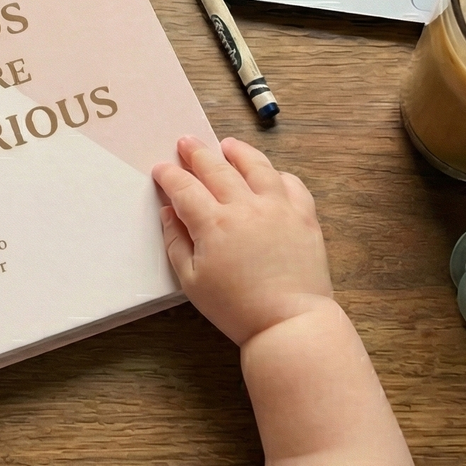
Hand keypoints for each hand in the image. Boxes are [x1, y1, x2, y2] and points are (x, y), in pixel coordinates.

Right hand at [153, 136, 331, 347]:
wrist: (289, 323)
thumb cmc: (237, 308)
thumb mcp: (191, 281)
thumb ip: (176, 242)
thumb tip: (169, 213)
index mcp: (214, 224)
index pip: (184, 187)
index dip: (169, 175)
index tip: (161, 170)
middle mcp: (245, 207)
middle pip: (216, 168)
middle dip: (196, 152)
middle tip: (186, 142)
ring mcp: (278, 208)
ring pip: (256, 166)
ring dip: (238, 152)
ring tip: (227, 145)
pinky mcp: (304, 217)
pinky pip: (291, 184)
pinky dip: (277, 174)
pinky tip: (268, 174)